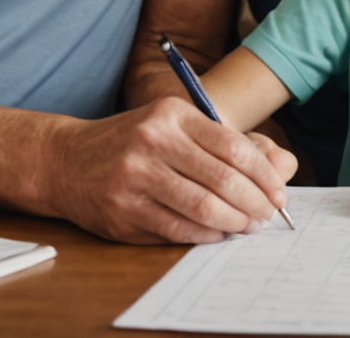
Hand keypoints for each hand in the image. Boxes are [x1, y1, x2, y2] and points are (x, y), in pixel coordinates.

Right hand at [41, 96, 298, 243]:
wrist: (65, 160)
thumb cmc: (134, 142)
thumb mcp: (176, 127)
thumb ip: (230, 143)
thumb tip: (284, 167)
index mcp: (172, 114)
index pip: (234, 145)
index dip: (263, 174)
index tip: (279, 192)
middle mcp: (152, 141)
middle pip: (223, 179)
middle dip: (255, 202)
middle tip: (268, 215)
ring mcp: (134, 178)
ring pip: (202, 207)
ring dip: (234, 222)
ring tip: (248, 226)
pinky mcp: (122, 211)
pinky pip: (177, 229)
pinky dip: (205, 234)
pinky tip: (218, 233)